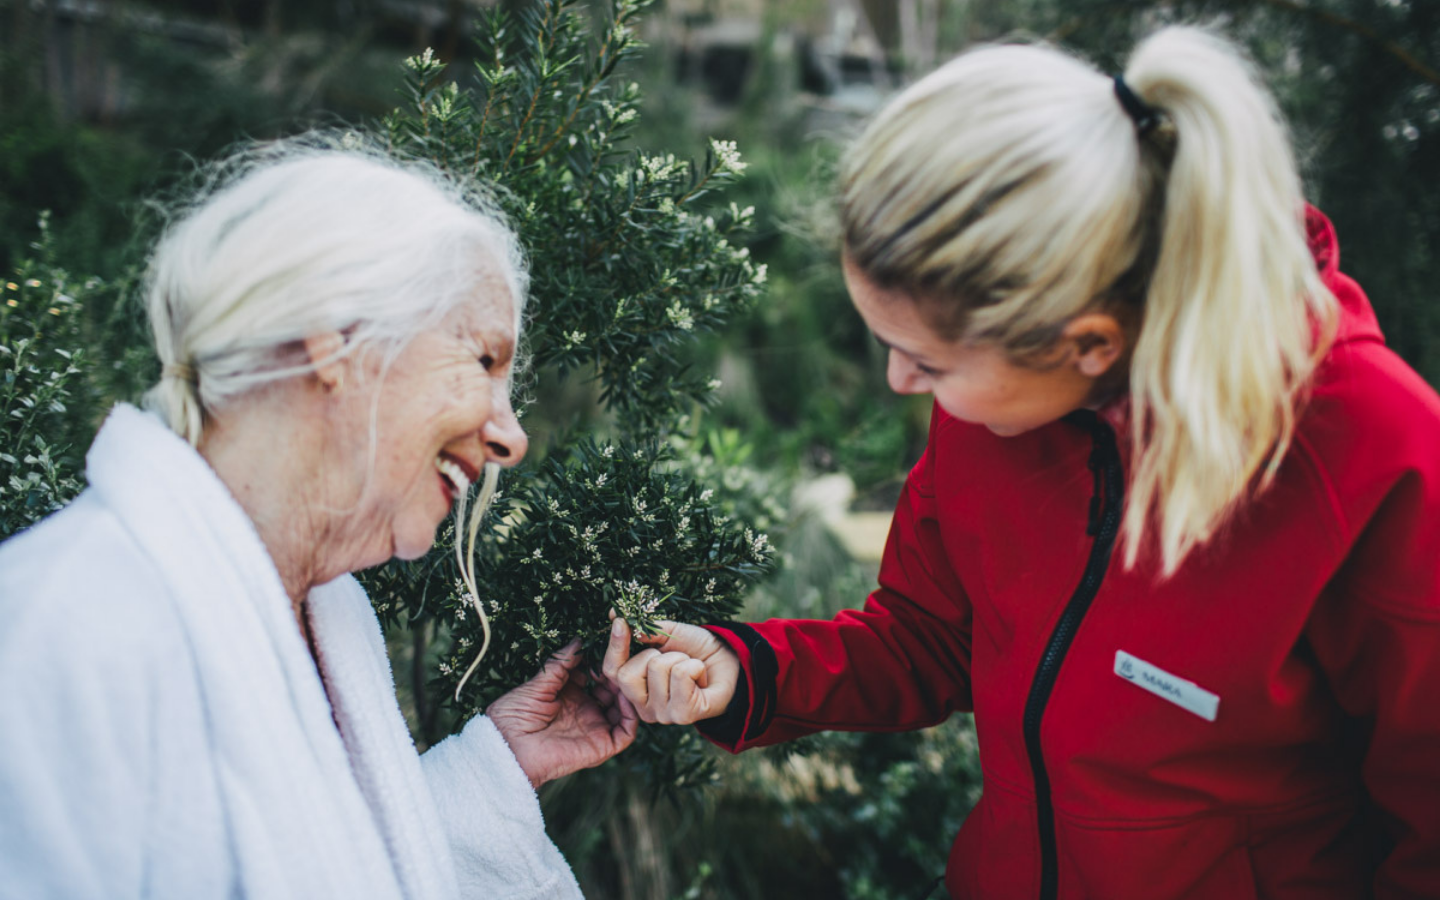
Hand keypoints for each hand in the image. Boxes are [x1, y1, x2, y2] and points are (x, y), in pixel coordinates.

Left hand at [487, 640, 638, 787]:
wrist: (504, 748)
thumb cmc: (513, 715)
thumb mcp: (539, 681)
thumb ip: (561, 662)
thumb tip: (579, 639)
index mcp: (571, 695)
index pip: (598, 675)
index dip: (604, 661)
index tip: (606, 646)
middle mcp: (585, 711)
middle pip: (615, 690)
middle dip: (619, 672)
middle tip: (619, 658)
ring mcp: (594, 728)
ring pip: (625, 708)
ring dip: (628, 690)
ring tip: (624, 673)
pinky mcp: (600, 746)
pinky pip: (626, 732)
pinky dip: (631, 713)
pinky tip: (623, 695)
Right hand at [601, 617, 739, 724]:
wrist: (729, 661)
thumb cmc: (695, 650)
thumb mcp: (667, 634)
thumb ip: (642, 629)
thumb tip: (613, 616)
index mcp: (635, 689)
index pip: (611, 671)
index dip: (614, 646)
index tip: (620, 622)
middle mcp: (644, 707)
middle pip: (629, 673)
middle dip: (655, 654)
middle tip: (676, 658)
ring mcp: (663, 714)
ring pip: (658, 669)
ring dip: (681, 659)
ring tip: (691, 667)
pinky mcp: (683, 715)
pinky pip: (680, 675)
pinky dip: (695, 666)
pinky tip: (701, 677)